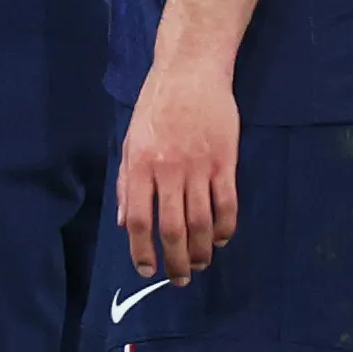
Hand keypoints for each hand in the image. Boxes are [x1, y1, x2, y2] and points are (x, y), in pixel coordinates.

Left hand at [116, 56, 239, 284]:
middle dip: (176, 260)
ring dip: (202, 249)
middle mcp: (168, 170)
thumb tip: (126, 223)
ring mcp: (199, 167)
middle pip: (172, 228)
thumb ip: (128, 183)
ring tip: (201, 264)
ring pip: (201, 221)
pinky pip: (227, 203)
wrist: (190, 72)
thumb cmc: (156, 106)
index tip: (147, 269)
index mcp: (140, 166)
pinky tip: (222, 239)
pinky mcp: (225, 161)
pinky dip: (226, 227)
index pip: (139, 220)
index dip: (142, 250)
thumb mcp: (130, 141)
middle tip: (180, 279)